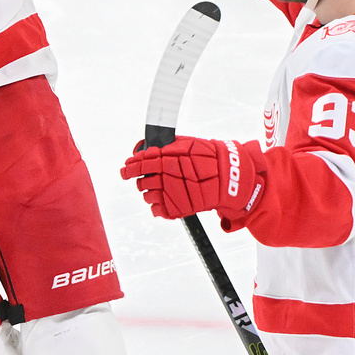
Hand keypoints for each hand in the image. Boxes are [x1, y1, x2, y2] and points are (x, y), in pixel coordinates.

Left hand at [121, 136, 263, 222]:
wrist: (228, 177)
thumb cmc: (208, 158)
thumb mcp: (186, 144)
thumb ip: (164, 146)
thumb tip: (142, 147)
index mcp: (166, 159)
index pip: (139, 163)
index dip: (130, 167)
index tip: (126, 169)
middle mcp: (166, 177)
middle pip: (140, 181)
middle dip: (141, 179)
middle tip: (149, 178)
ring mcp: (171, 194)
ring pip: (146, 196)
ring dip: (150, 192)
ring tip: (163, 188)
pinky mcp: (176, 209)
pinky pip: (155, 210)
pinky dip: (157, 206)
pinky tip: (166, 200)